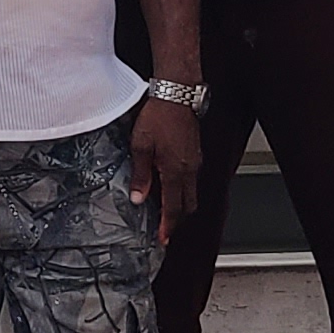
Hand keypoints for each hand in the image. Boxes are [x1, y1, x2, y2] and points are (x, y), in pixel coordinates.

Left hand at [126, 93, 203, 242]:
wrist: (177, 94)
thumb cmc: (159, 116)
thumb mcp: (141, 146)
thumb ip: (140, 175)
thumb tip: (138, 198)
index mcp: (176, 172)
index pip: (174, 208)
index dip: (168, 226)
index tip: (163, 239)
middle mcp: (190, 170)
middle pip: (188, 205)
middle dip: (177, 219)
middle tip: (164, 228)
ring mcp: (195, 162)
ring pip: (192, 192)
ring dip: (180, 205)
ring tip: (164, 210)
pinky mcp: (195, 153)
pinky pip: (192, 179)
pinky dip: (182, 189)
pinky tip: (169, 185)